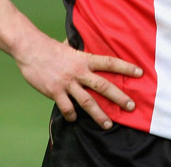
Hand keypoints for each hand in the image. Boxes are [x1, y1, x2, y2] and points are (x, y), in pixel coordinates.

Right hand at [16, 35, 142, 128]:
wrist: (31, 49)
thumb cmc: (50, 48)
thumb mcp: (70, 47)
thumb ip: (80, 52)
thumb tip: (86, 46)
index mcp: (84, 59)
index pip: (110, 63)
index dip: (126, 67)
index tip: (140, 72)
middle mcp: (79, 71)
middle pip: (103, 86)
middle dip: (118, 97)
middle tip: (131, 106)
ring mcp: (67, 82)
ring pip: (87, 101)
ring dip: (99, 114)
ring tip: (108, 124)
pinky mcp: (55, 91)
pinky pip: (66, 107)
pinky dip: (71, 115)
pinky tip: (74, 119)